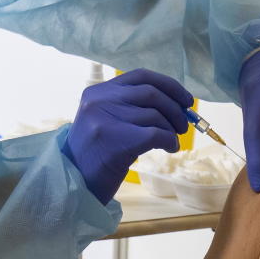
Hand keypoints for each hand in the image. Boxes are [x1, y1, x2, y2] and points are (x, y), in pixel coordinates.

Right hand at [62, 68, 192, 204]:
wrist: (74, 183)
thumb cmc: (96, 152)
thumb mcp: (105, 119)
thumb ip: (131, 106)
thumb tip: (176, 102)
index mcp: (98, 91)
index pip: (141, 76)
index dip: (169, 85)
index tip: (185, 99)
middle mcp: (100, 100)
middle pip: (151, 93)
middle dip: (175, 108)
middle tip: (183, 125)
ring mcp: (106, 119)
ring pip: (155, 115)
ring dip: (171, 128)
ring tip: (173, 140)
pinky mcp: (117, 141)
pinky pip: (156, 134)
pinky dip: (169, 140)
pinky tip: (170, 148)